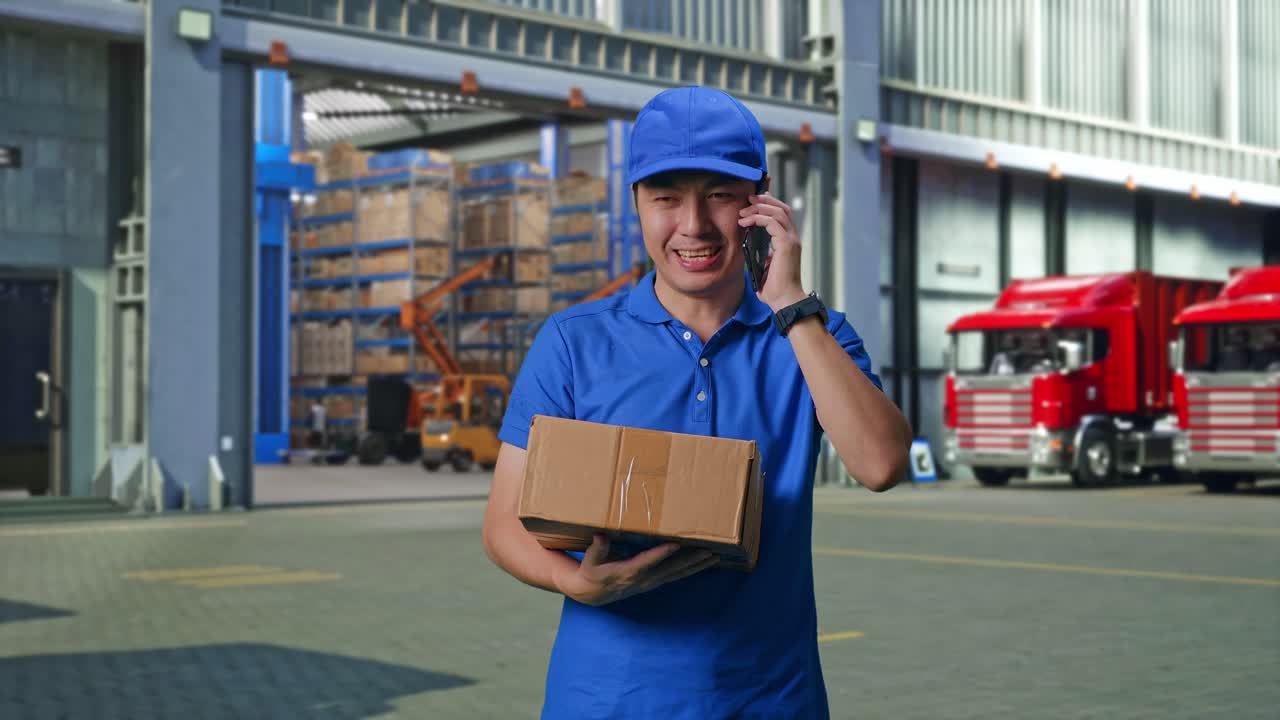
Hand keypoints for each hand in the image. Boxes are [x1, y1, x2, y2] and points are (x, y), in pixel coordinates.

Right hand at [553, 534, 717, 606]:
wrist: (592, 594)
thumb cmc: (591, 573)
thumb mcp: (589, 562)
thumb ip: (597, 549)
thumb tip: (601, 536)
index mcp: (627, 573)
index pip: (646, 563)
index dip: (661, 554)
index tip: (675, 544)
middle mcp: (643, 579)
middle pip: (670, 570)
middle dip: (690, 560)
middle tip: (709, 551)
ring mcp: (651, 582)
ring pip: (678, 574)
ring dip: (696, 566)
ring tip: (715, 557)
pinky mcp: (655, 581)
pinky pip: (676, 575)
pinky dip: (692, 569)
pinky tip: (705, 563)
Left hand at [739, 192, 806, 311]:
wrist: (784, 301)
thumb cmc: (774, 288)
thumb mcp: (763, 265)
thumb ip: (760, 253)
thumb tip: (748, 243)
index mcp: (788, 241)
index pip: (782, 214)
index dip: (768, 204)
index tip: (752, 202)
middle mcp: (793, 238)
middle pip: (782, 208)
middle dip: (764, 200)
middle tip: (748, 199)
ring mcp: (791, 240)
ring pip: (778, 212)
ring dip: (759, 208)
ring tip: (743, 211)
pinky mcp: (786, 245)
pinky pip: (772, 222)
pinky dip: (758, 218)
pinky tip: (745, 222)